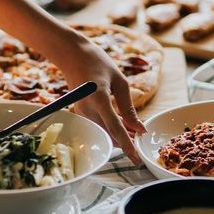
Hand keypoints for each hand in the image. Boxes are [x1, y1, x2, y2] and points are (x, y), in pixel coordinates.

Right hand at [46, 31, 146, 162]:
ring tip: (135, 133)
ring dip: (118, 136)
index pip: (115, 128)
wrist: (72, 55)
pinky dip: (110, 129)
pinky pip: (97, 126)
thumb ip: (128, 108)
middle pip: (108, 134)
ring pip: (103, 132)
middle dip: (126, 142)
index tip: (137, 158)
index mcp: (99, 98)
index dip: (127, 145)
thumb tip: (139, 128)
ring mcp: (81, 111)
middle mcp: (87, 108)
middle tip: (141, 142)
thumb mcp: (120, 82)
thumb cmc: (99, 63)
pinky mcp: (80, 112)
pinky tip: (122, 125)